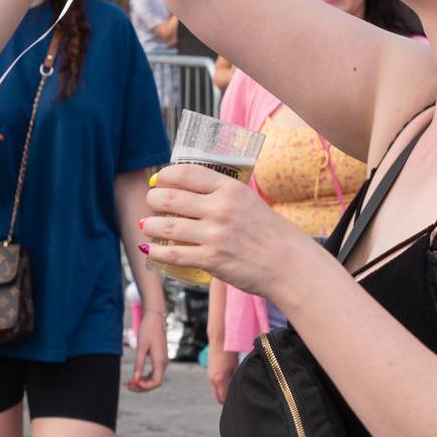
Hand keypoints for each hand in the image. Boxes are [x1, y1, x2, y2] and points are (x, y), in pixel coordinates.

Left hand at [128, 299, 165, 392]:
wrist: (154, 318)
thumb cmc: (148, 330)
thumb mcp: (141, 347)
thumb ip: (138, 363)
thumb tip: (135, 379)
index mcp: (160, 361)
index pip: (156, 382)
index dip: (144, 387)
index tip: (132, 383)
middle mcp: (164, 363)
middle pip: (155, 383)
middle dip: (141, 386)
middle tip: (127, 385)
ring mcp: (163, 362)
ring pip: (154, 379)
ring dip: (142, 382)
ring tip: (129, 382)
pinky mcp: (160, 359)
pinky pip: (154, 373)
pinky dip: (145, 377)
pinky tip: (135, 376)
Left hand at [141, 164, 316, 297]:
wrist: (289, 263)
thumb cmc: (269, 232)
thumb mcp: (248, 200)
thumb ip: (221, 194)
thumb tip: (188, 192)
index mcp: (230, 188)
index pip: (186, 173)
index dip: (165, 175)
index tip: (158, 181)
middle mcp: (220, 208)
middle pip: (169, 197)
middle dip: (153, 200)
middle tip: (151, 204)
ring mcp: (215, 235)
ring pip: (166, 226)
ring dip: (150, 226)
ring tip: (147, 227)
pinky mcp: (211, 260)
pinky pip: (173, 253)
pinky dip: (156, 251)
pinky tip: (151, 249)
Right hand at [208, 347, 238, 404]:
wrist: (219, 340)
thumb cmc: (230, 352)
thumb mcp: (237, 367)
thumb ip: (236, 380)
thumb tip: (242, 389)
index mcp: (220, 380)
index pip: (223, 399)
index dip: (231, 402)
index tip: (239, 401)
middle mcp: (213, 380)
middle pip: (219, 398)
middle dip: (227, 400)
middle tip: (237, 398)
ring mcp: (210, 376)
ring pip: (216, 391)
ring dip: (223, 392)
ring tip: (234, 389)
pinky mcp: (210, 372)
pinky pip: (215, 385)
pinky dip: (220, 386)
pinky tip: (228, 381)